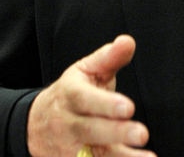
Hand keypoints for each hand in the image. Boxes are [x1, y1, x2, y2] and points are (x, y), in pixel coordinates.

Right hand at [27, 35, 156, 156]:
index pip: (86, 100)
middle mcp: (70, 123)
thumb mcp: (86, 69)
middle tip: (142, 133)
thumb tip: (128, 41)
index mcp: (72, 95)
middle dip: (117, 133)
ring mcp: (72, 147)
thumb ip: (109, 57)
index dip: (107, 105)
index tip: (128, 107)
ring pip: (95, 155)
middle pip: (91, 130)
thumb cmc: (71, 92)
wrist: (38, 123)